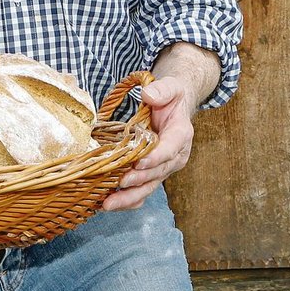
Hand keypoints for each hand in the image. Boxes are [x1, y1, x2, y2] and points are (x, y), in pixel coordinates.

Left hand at [102, 75, 195, 211]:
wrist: (173, 107)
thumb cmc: (170, 96)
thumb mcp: (170, 86)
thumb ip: (162, 89)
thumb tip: (148, 96)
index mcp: (181, 135)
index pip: (170, 149)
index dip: (155, 158)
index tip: (139, 162)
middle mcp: (174, 156)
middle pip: (157, 173)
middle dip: (139, 180)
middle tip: (120, 184)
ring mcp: (162, 168)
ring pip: (148, 187)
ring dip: (129, 197)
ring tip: (108, 204)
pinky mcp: (151, 173)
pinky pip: (141, 190)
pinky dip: (127, 199)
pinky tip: (109, 204)